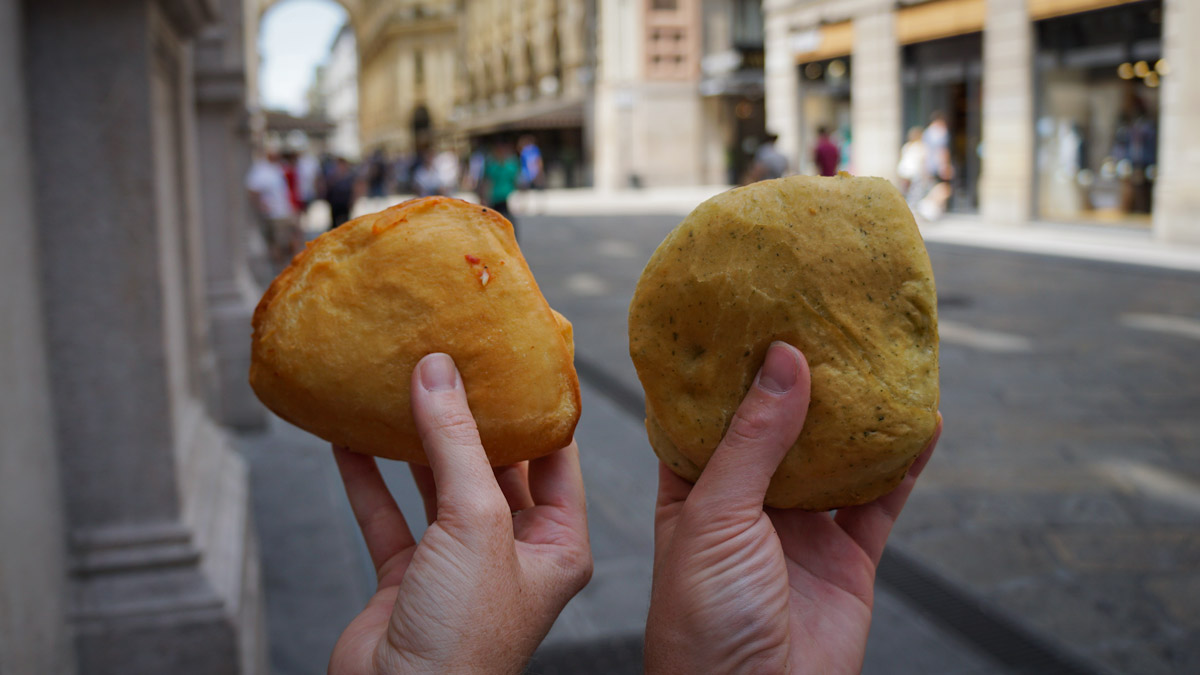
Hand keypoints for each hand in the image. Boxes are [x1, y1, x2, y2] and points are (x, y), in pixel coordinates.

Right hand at [328, 353, 592, 674]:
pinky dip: (369, 478)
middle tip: (450, 361)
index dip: (537, 407)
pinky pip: (388, 515)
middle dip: (469, 417)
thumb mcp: (474, 522)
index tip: (515, 358)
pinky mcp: (407, 578)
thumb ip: (455, 443)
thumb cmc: (463, 635)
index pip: (555, 457)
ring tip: (399, 386)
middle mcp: (511, 551)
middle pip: (492, 466)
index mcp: (556, 544)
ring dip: (415, 442)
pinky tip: (350, 438)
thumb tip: (437, 372)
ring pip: (437, 486)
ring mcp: (457, 564)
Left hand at [644, 342, 941, 673]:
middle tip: (822, 322)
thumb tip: (784, 361)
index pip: (708, 415)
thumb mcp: (716, 517)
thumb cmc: (703, 623)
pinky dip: (903, 465)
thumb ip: (753, 440)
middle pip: (778, 428)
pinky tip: (923, 425)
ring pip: (833, 458)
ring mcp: (798, 530)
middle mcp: (746, 504)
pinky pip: (879, 501)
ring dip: (855, 417)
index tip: (750, 315)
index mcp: (693, 491)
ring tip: (877, 359)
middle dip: (799, 382)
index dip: (729, 369)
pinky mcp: (847, 558)